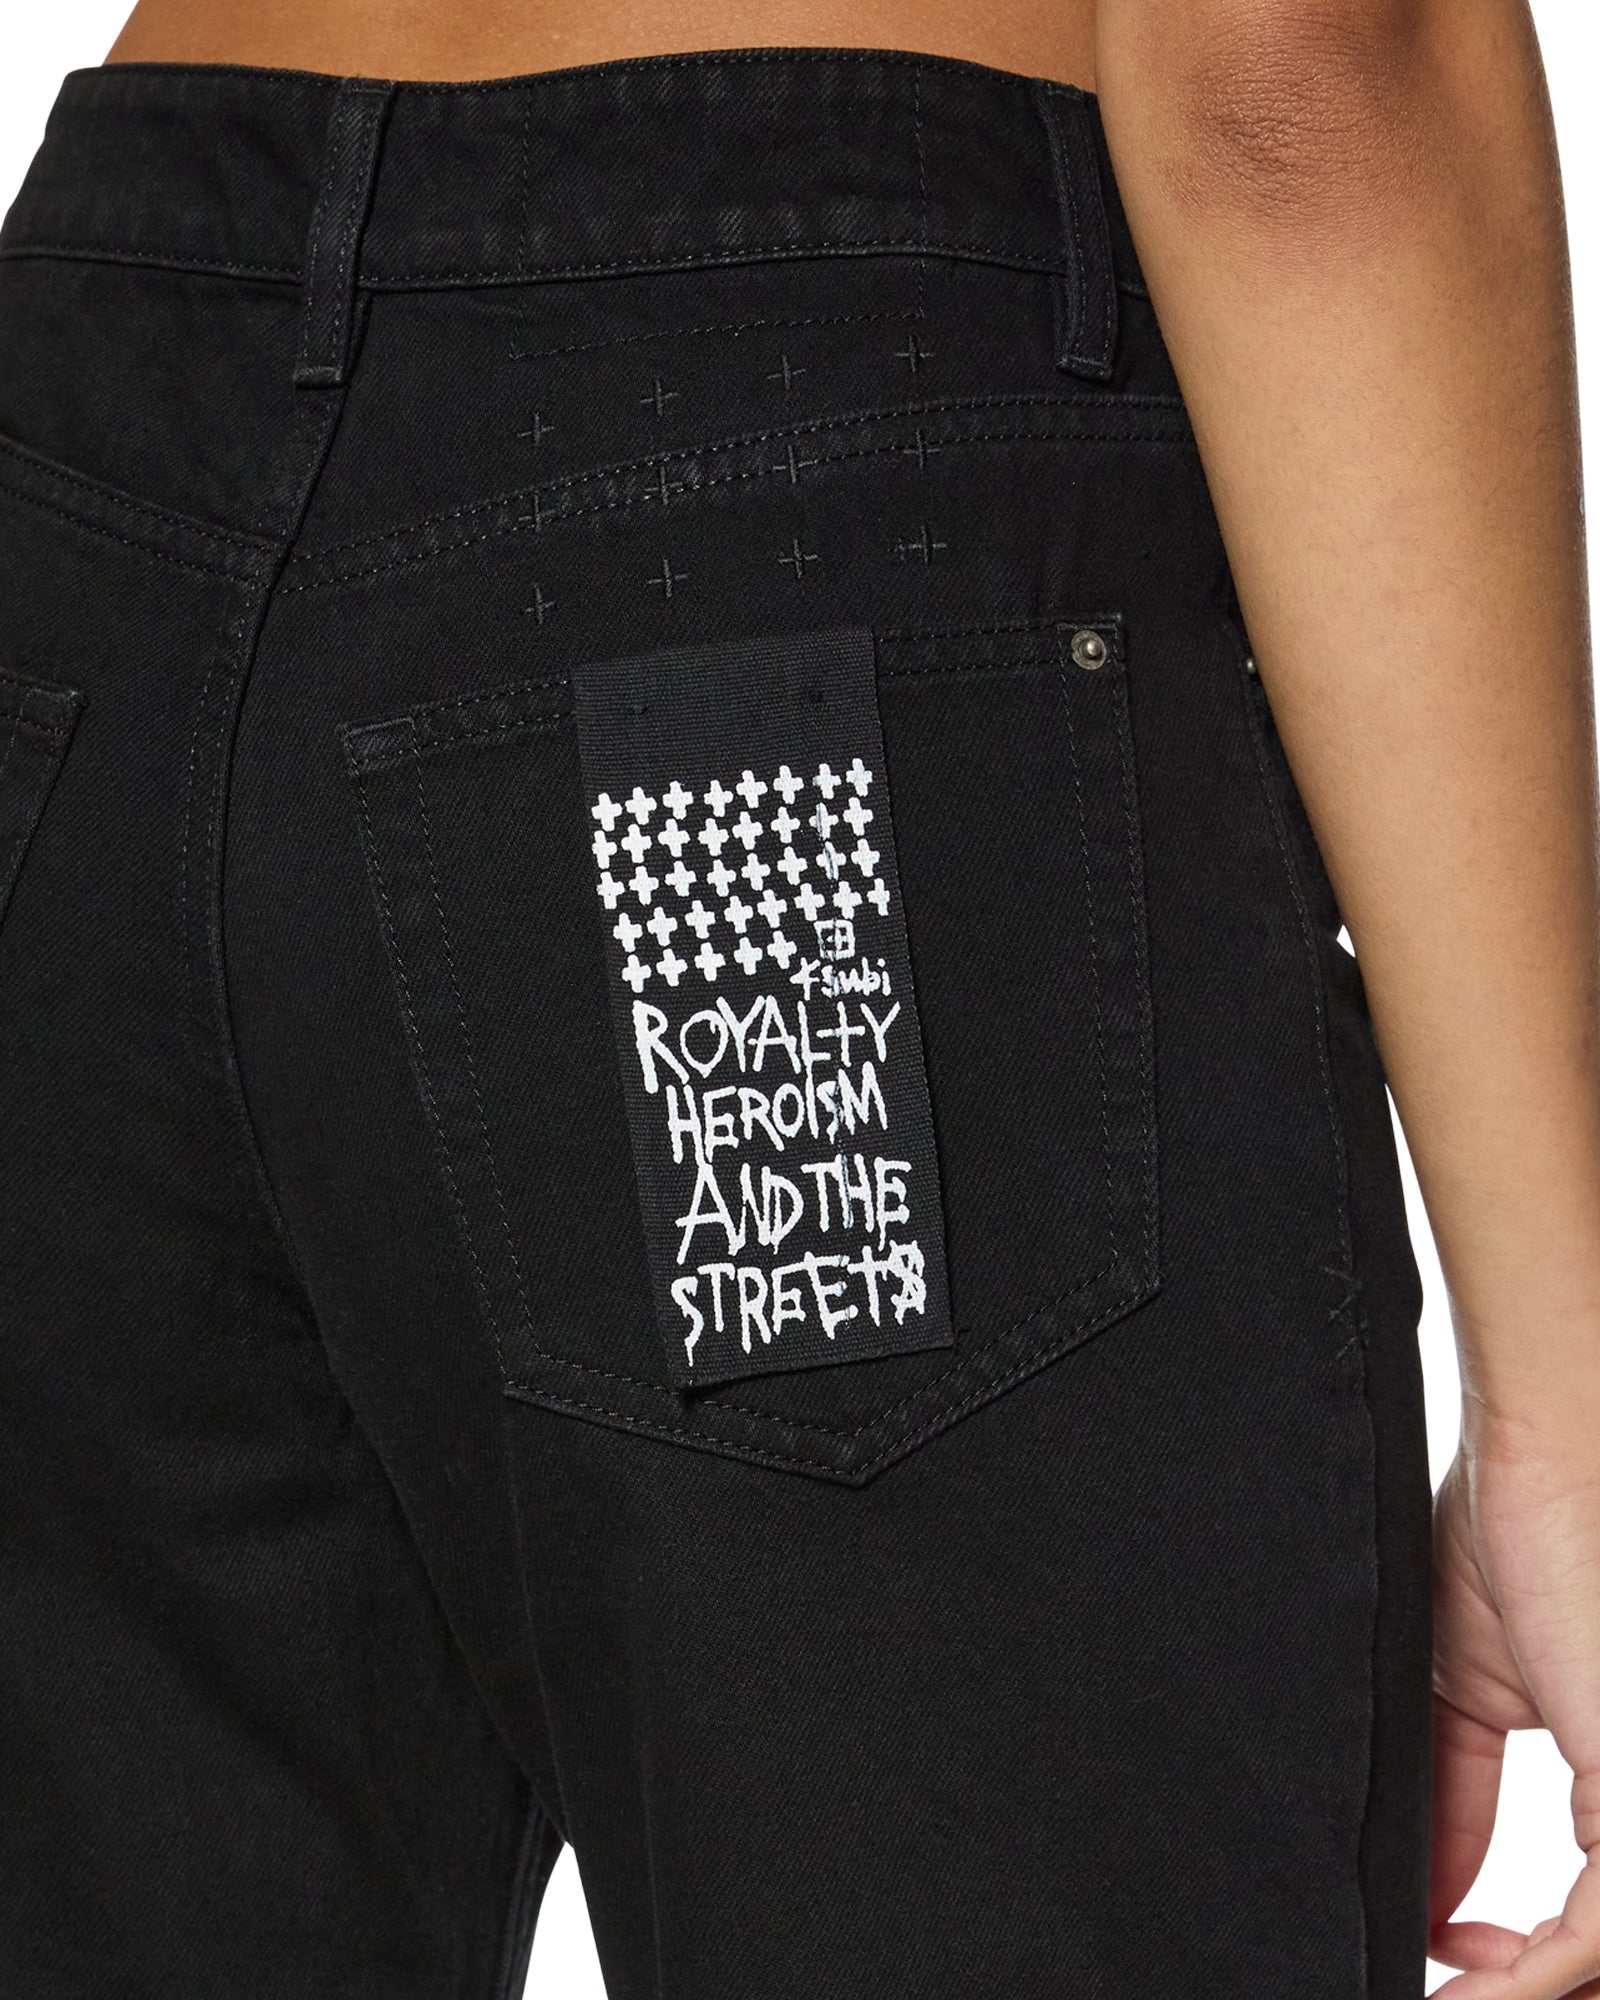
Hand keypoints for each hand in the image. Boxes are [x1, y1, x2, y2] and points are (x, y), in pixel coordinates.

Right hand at [1429, 1425, 1599, 1996]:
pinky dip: (1532, 1974)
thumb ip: (1450, 1803)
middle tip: (1458, 1987)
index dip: (1523, 1965)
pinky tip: (1468, 1975)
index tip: (1447, 1947)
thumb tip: (1426, 1904)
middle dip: (1537, 1988)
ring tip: (1454, 1993)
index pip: (1594, 1922)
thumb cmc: (1512, 1540)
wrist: (1539, 1459)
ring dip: (1531, 1993)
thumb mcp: (1463, 1693)